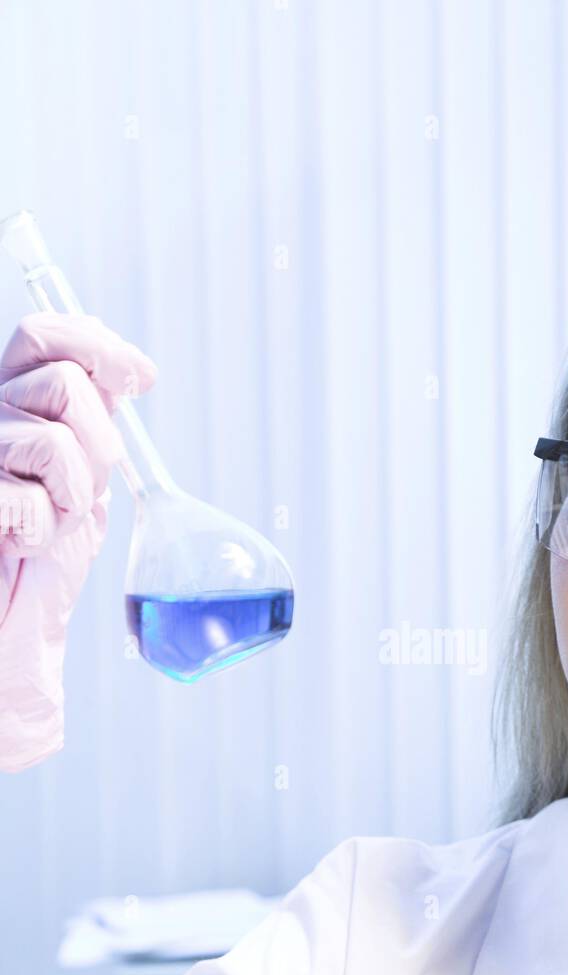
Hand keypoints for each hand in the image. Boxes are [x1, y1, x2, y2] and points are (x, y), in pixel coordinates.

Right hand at [0, 312, 156, 772]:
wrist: (9, 633)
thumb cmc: (39, 565)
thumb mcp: (80, 482)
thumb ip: (91, 424)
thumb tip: (128, 370)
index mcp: (10, 406)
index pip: (43, 337)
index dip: (98, 345)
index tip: (142, 378)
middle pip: (63, 383)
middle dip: (98, 444)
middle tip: (77, 493)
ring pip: (55, 442)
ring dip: (72, 495)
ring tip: (47, 525)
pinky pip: (31, 500)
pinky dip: (44, 533)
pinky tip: (21, 546)